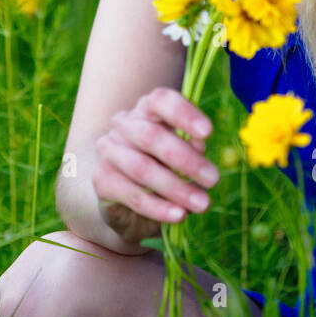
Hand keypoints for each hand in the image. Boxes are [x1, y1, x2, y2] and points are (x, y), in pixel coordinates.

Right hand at [92, 87, 218, 244]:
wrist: (128, 201)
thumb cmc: (165, 168)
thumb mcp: (183, 157)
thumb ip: (192, 148)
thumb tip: (199, 146)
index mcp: (147, 109)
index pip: (161, 101)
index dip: (184, 114)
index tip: (208, 133)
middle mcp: (123, 124)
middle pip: (151, 136)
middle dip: (186, 160)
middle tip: (214, 180)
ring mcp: (108, 150)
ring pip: (142, 168)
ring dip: (176, 188)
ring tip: (202, 204)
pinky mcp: (101, 180)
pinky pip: (133, 195)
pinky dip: (159, 208)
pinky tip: (179, 215)